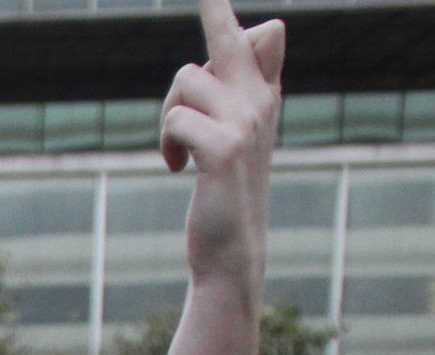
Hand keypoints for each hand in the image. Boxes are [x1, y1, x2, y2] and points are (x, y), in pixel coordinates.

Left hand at [161, 0, 282, 289]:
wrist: (233, 250)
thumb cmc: (228, 192)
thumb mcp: (241, 136)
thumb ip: (247, 85)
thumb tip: (267, 28)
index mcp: (264, 96)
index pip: (266, 38)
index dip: (231, 18)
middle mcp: (261, 102)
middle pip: (232, 38)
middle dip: (214, 6)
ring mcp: (246, 123)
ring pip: (186, 80)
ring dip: (168, 115)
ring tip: (177, 151)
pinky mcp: (224, 148)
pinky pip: (176, 118)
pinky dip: (167, 143)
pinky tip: (177, 167)